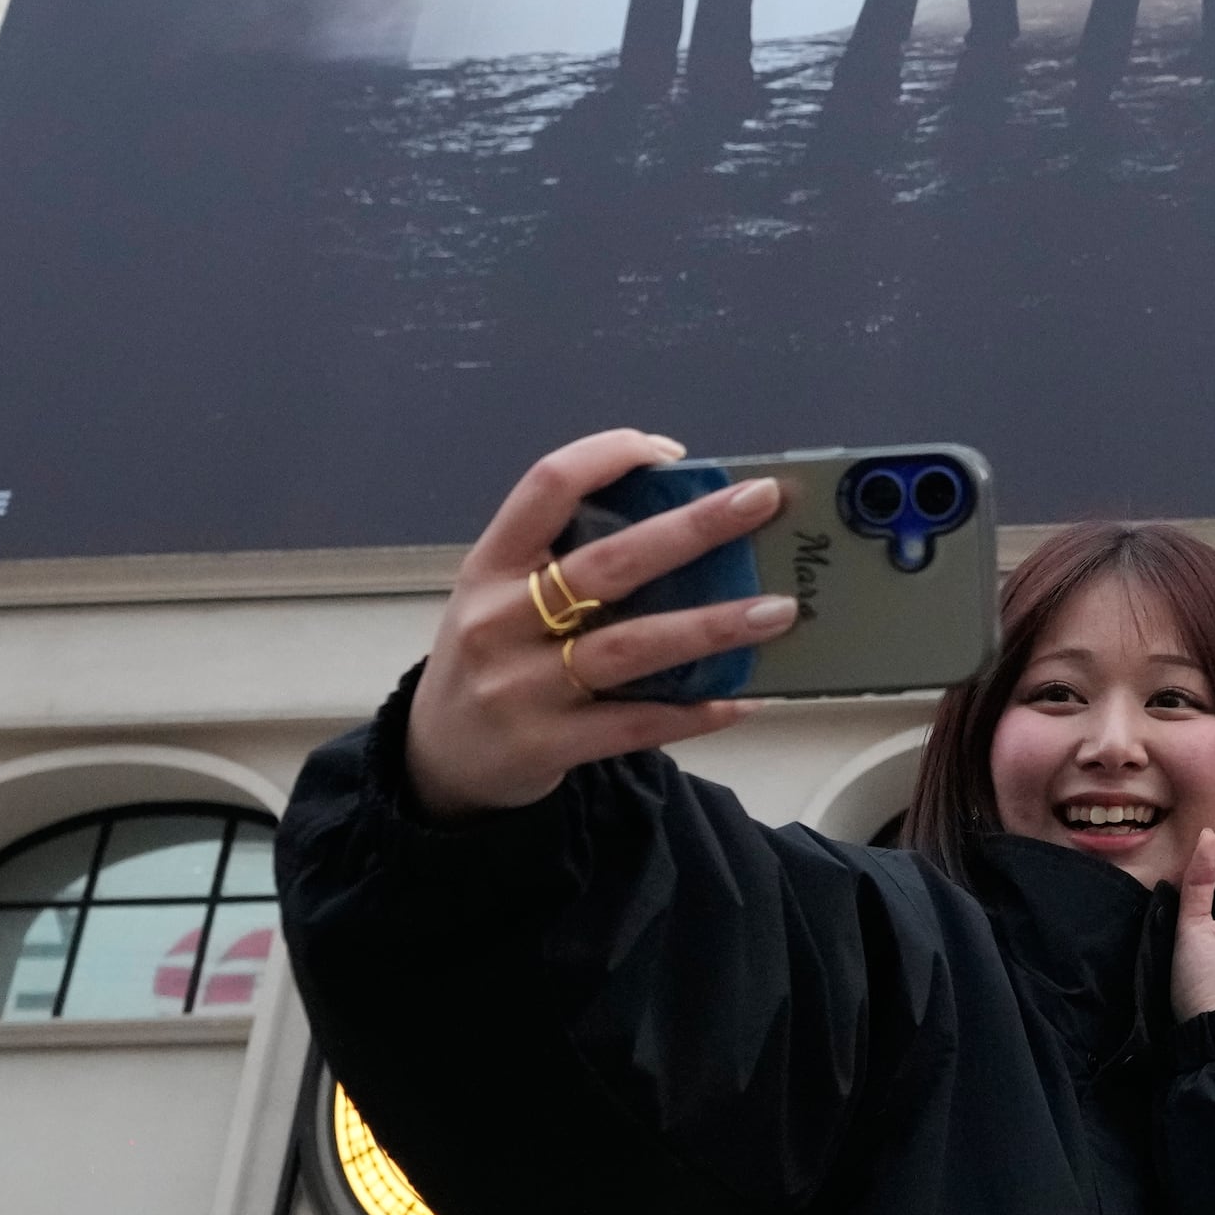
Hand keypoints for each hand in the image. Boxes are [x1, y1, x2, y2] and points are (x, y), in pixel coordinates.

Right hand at [402, 430, 797, 817]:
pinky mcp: (546, 745)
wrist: (437, 760)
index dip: (610, 455)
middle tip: (762, 502)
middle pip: (608, 563)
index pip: (546, 486)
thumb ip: (566, 558)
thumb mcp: (502, 595)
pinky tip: (743, 697)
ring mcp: (520, 687)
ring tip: (777, 611)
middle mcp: (500, 620)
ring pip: (630, 646)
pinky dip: (695, 711)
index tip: (675, 453)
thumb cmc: (493, 655)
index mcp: (490, 565)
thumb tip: (686, 517)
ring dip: (711, 626)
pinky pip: (636, 725)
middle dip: (693, 528)